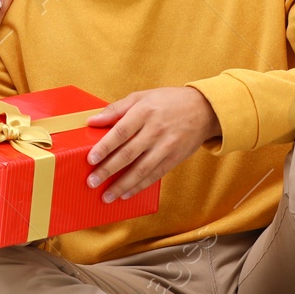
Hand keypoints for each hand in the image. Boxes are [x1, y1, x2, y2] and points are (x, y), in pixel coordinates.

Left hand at [83, 87, 220, 202]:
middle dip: (108, 170)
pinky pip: (154, 176)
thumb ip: (116, 108)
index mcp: (144, 112)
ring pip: (141, 170)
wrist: (204, 109)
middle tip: (91, 182)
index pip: (121, 132)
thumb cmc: (168, 101)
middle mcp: (155, 130)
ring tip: (106, 196)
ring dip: (122, 185)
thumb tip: (92, 120)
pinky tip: (126, 194)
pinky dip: (139, 187)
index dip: (105, 146)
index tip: (90, 159)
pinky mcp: (174, 159)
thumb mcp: (142, 97)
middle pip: (128, 154)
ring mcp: (166, 146)